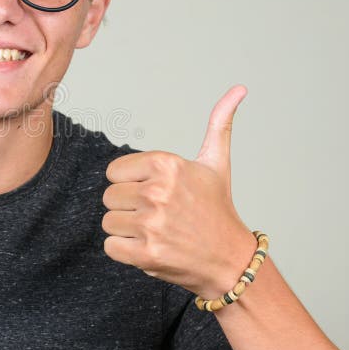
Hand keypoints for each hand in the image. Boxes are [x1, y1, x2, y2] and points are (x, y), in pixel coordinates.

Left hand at [101, 85, 256, 298]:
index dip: (131, 184)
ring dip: (127, 231)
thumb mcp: (217, 163)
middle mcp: (157, 192)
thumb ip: (219, 124)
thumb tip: (239, 88)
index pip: (114, 172)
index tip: (155, 194)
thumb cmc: (218, 210)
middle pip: (109, 197)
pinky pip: (110, 246)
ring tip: (156, 232)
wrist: (231, 260)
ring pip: (109, 222)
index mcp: (166, 165)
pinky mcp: (146, 254)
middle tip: (158, 216)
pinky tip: (150, 248)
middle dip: (128, 208)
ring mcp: (151, 224)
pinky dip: (125, 251)